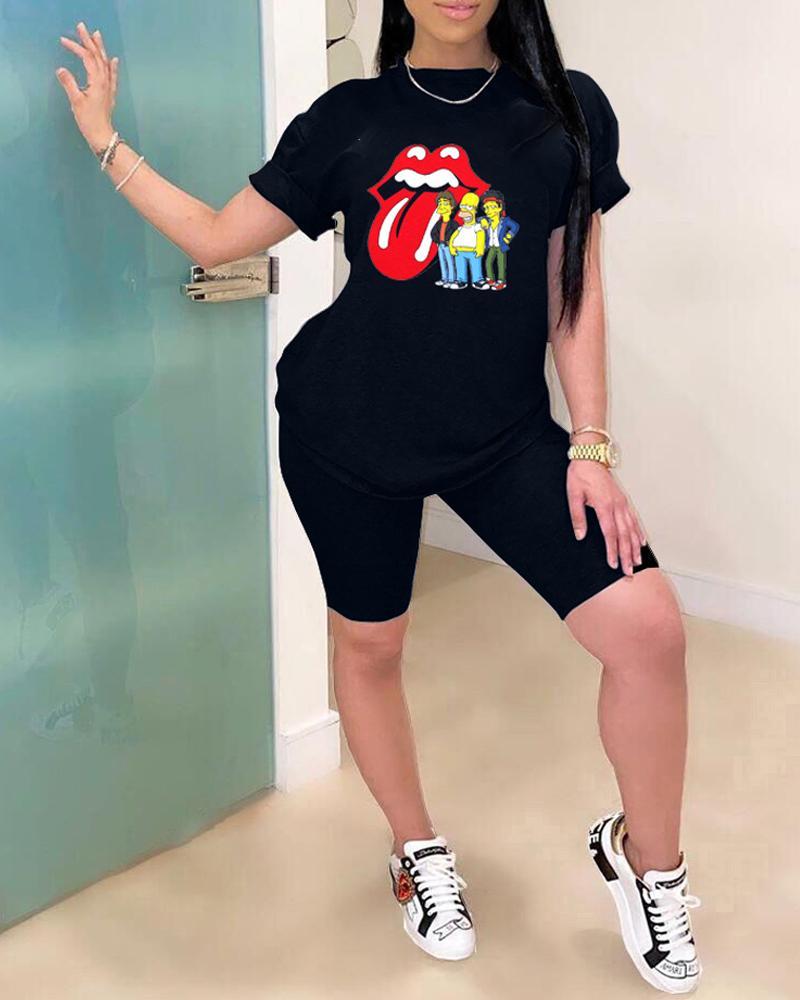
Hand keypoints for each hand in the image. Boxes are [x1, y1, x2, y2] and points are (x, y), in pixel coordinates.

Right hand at [56, 22, 117, 151]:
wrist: (102, 135)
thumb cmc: (88, 120)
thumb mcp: (76, 101)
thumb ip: (69, 84)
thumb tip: (61, 70)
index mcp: (97, 81)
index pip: (86, 58)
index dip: (75, 47)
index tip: (63, 40)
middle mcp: (105, 81)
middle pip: (97, 56)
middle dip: (89, 41)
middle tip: (82, 27)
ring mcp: (109, 87)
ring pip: (105, 63)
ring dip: (100, 48)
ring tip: (97, 35)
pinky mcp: (109, 94)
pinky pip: (112, 76)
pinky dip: (112, 66)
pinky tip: (113, 60)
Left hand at [567, 460, 645, 575]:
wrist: (590, 456)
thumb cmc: (580, 474)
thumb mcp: (573, 495)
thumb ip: (578, 517)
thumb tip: (580, 536)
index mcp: (604, 506)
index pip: (610, 534)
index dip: (612, 551)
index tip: (613, 564)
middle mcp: (617, 506)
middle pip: (624, 535)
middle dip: (627, 555)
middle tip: (628, 572)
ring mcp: (622, 503)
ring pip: (632, 529)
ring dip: (635, 547)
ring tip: (638, 562)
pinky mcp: (623, 500)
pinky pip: (634, 519)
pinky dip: (639, 532)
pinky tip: (642, 541)